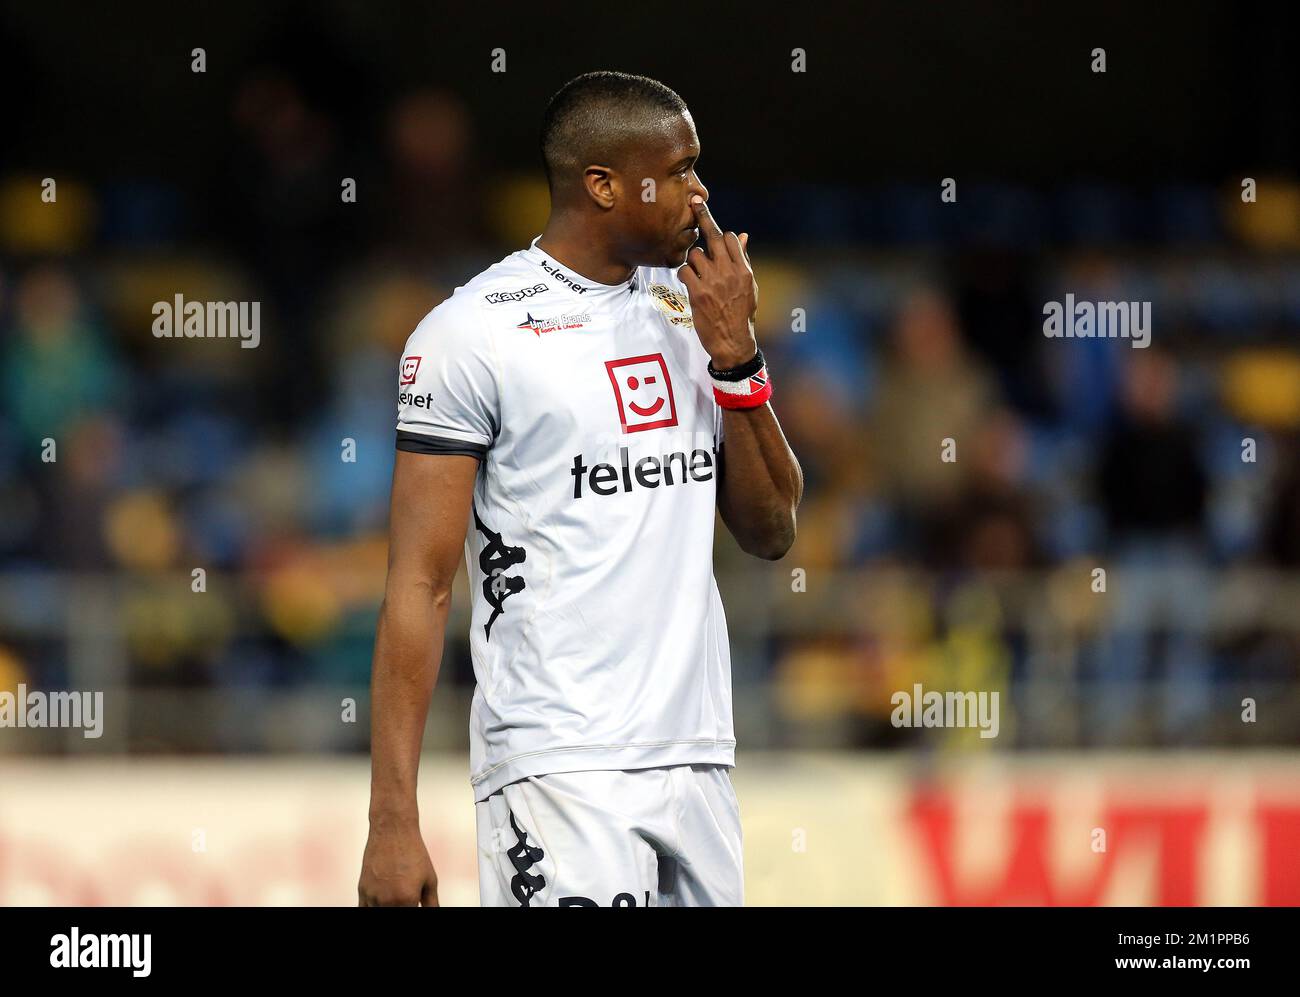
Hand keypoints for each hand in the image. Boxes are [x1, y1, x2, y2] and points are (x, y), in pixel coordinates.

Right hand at [358, 815, 439, 905]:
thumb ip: (432, 904)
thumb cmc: (415, 853)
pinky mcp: (362, 890)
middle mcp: (387, 902)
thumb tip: (433, 914)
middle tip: (407, 899)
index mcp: (407, 900)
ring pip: (378, 913)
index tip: (415, 904)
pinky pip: (364, 909)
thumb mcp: (430, 880)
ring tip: (397, 895)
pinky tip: (384, 901)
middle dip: (401, 908)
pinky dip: (374, 907)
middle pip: (391, 914)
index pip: (411, 916)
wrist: (393, 830)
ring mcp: (372, 897)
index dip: (414, 909)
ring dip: (387, 908)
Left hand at [677, 195, 758, 368]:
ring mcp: (713, 282)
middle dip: (703, 217)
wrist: (733, 342)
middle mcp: (730, 272)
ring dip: (692, 259)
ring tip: (696, 271)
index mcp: (743, 270)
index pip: (730, 238)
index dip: (718, 230)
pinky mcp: (698, 293)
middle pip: (714, 237)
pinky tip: (687, 281)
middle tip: (693, 203)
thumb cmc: (741, 314)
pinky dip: (683, 273)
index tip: (708, 216)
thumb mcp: (749, 287)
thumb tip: (743, 235)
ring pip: (695, 254)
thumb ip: (743, 260)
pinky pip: (685, 271)